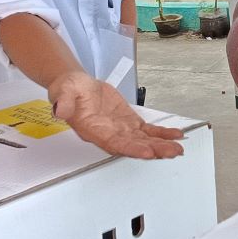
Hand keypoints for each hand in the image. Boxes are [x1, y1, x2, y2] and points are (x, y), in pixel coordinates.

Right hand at [48, 72, 183, 159]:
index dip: (131, 148)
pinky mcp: (130, 123)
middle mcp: (109, 134)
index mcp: (93, 130)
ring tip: (178, 148)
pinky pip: (148, 131)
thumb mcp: (63, 90)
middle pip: (134, 146)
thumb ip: (63, 101)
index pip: (114, 143)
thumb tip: (60, 110)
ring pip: (144, 141)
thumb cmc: (69, 90)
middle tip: (171, 152)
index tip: (147, 152)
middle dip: (153, 150)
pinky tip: (176, 135)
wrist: (76, 86)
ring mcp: (121, 130)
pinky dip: (162, 134)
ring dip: (161, 145)